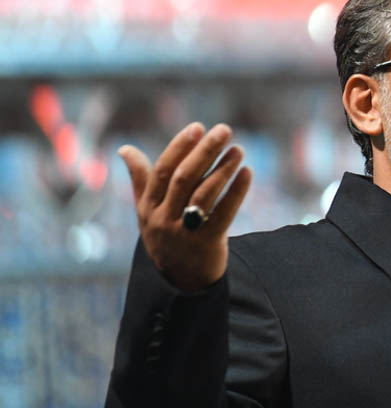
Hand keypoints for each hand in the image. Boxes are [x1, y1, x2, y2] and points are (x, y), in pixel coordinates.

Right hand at [119, 122, 253, 291]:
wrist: (179, 280)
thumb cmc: (164, 236)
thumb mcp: (146, 211)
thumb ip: (140, 180)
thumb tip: (124, 149)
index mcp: (148, 207)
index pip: (162, 171)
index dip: (179, 147)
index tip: (198, 127)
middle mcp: (163, 218)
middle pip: (184, 178)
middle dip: (204, 151)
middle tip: (224, 130)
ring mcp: (184, 232)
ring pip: (204, 194)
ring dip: (223, 169)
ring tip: (238, 149)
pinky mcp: (207, 244)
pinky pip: (224, 214)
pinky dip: (237, 192)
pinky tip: (247, 173)